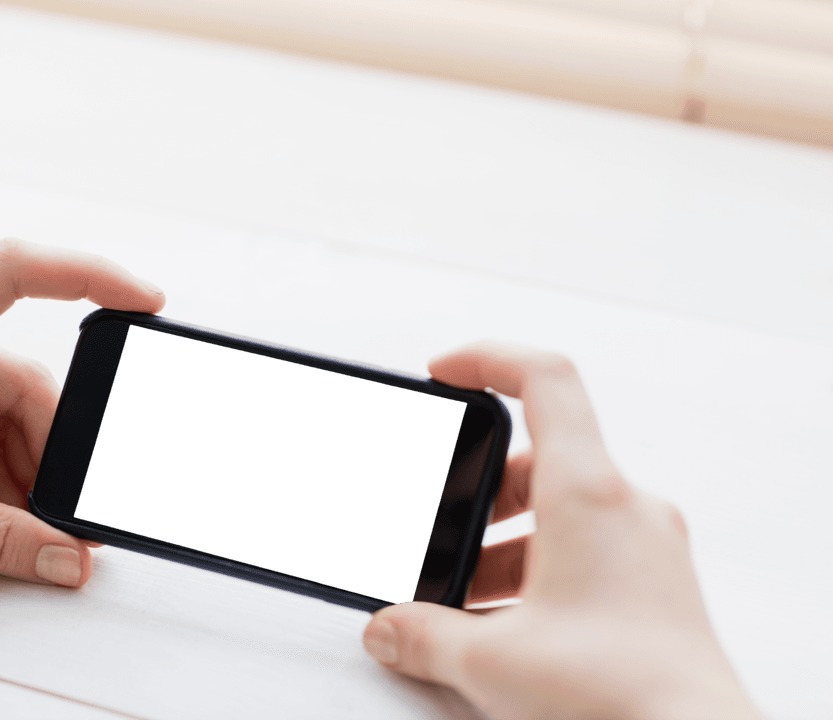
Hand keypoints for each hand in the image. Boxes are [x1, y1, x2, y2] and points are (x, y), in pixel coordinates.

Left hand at [0, 240, 163, 586]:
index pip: (6, 274)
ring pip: (5, 417)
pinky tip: (4, 518)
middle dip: (53, 447)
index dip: (85, 273)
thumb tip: (62, 554)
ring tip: (34, 526)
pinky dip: (0, 480)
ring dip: (27, 472)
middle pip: (20, 380)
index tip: (143, 301)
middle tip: (74, 506)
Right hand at [362, 345, 760, 719]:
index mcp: (589, 495)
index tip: (442, 373)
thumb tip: (389, 628)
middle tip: (441, 529)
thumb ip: (423, 635)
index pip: (545, 378)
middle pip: (540, 457)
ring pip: (562, 510)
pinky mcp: (655, 586)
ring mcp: (648, 547)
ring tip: (466, 600)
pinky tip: (509, 628)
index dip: (486, 358)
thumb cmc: (621, 697)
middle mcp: (627, 508)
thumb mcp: (491, 662)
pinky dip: (540, 569)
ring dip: (506, 541)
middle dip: (478, 491)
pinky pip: (588, 549)